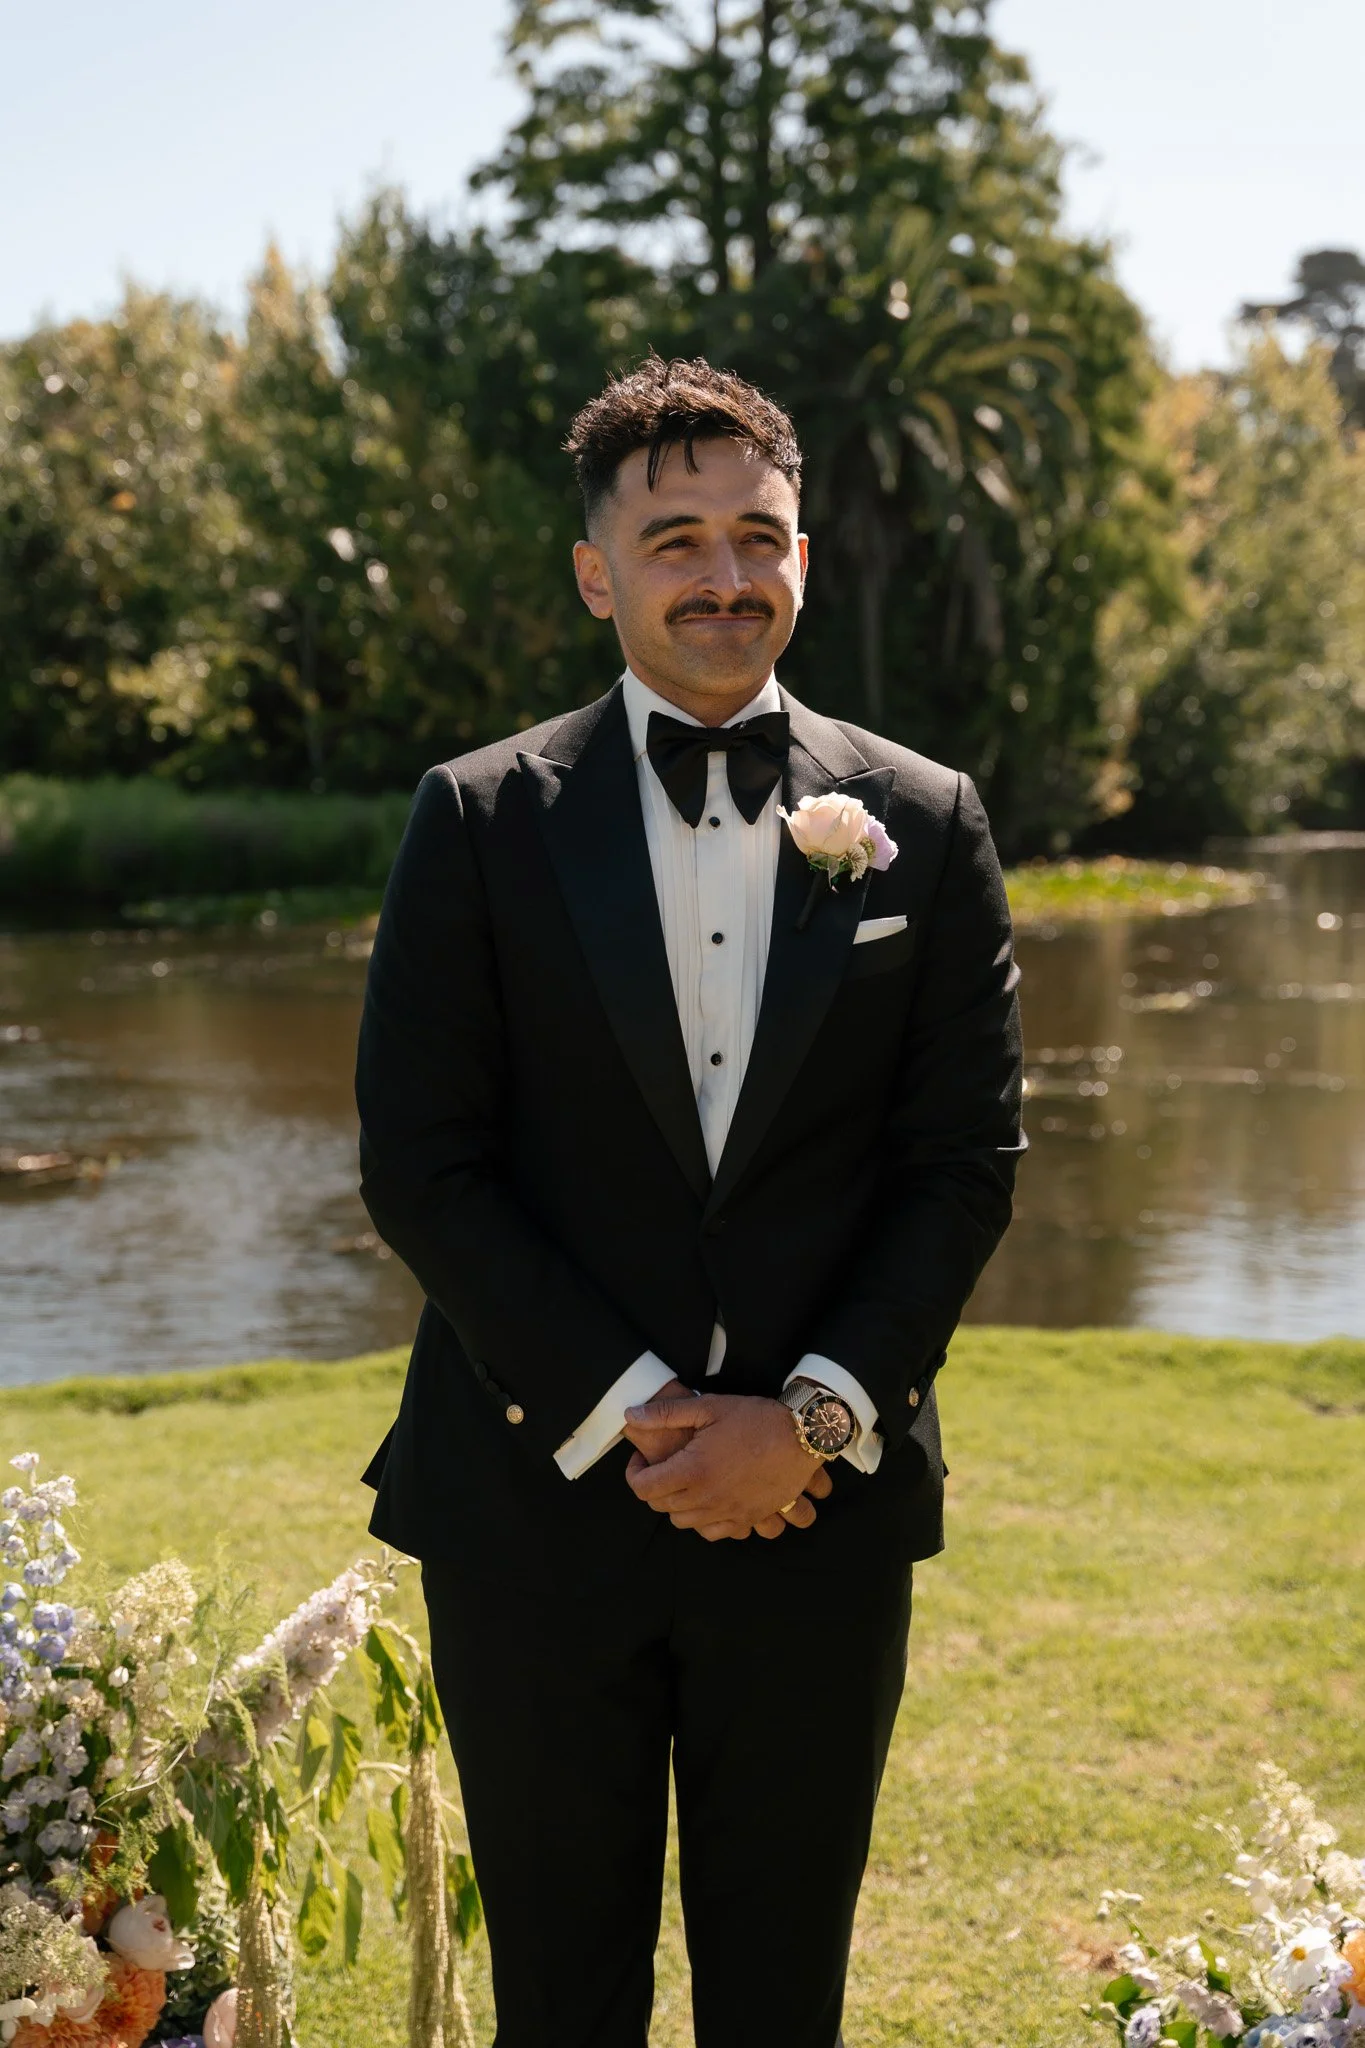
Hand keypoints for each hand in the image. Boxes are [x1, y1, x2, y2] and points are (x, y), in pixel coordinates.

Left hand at [623, 1392, 833, 1540]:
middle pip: (662, 1508)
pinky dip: (704, 1522)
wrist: (801, 1436)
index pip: (644, 1488)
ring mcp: (728, 1512)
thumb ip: (665, 1414)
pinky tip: (709, 1501)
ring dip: (678, 1506)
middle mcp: (707, 1497)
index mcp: (692, 1470)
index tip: (641, 1460)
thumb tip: (631, 1417)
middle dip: (655, 1488)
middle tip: (663, 1468)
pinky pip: (715, 1534)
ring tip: (685, 1483)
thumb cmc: (754, 1418)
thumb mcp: (708, 1407)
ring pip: (685, 1523)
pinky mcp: (748, 1519)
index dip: (634, 1474)